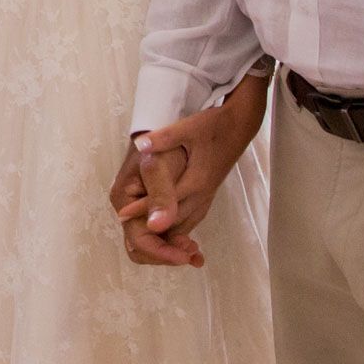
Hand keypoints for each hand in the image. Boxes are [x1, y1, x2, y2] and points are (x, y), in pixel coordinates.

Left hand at [110, 77, 266, 264]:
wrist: (240, 127)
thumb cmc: (214, 126)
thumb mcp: (188, 128)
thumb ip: (164, 138)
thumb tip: (140, 145)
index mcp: (195, 180)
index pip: (166, 202)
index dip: (143, 209)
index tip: (122, 215)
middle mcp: (201, 194)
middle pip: (174, 221)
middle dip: (153, 231)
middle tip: (129, 233)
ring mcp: (206, 196)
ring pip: (184, 224)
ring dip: (165, 234)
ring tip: (142, 237)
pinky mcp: (208, 195)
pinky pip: (191, 219)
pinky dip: (178, 228)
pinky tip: (165, 229)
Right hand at [110, 140, 204, 267]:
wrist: (172, 135)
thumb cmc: (160, 146)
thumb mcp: (159, 165)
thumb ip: (160, 195)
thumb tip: (157, 226)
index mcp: (124, 202)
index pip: (139, 239)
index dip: (161, 251)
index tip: (184, 255)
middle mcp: (130, 213)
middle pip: (143, 248)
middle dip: (166, 255)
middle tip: (191, 252)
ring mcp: (143, 214)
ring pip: (155, 245)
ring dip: (174, 252)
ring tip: (195, 251)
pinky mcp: (156, 212)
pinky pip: (165, 237)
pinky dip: (178, 244)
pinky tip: (195, 249)